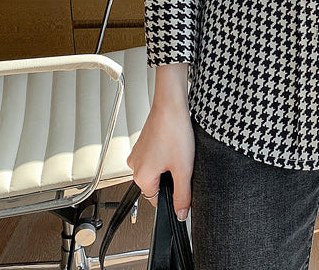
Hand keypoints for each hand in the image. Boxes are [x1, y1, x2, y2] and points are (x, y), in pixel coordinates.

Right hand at [126, 64, 193, 220]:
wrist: (171, 103)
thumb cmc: (174, 131)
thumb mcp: (183, 168)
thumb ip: (182, 195)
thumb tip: (180, 214)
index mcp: (140, 177)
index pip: (156, 199)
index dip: (173, 193)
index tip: (182, 182)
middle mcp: (134, 166)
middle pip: (157, 183)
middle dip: (171, 176)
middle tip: (182, 161)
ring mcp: (138, 152)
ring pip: (157, 168)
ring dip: (169, 163)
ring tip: (178, 148)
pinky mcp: (144, 142)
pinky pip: (156, 155)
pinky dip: (166, 152)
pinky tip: (175, 142)